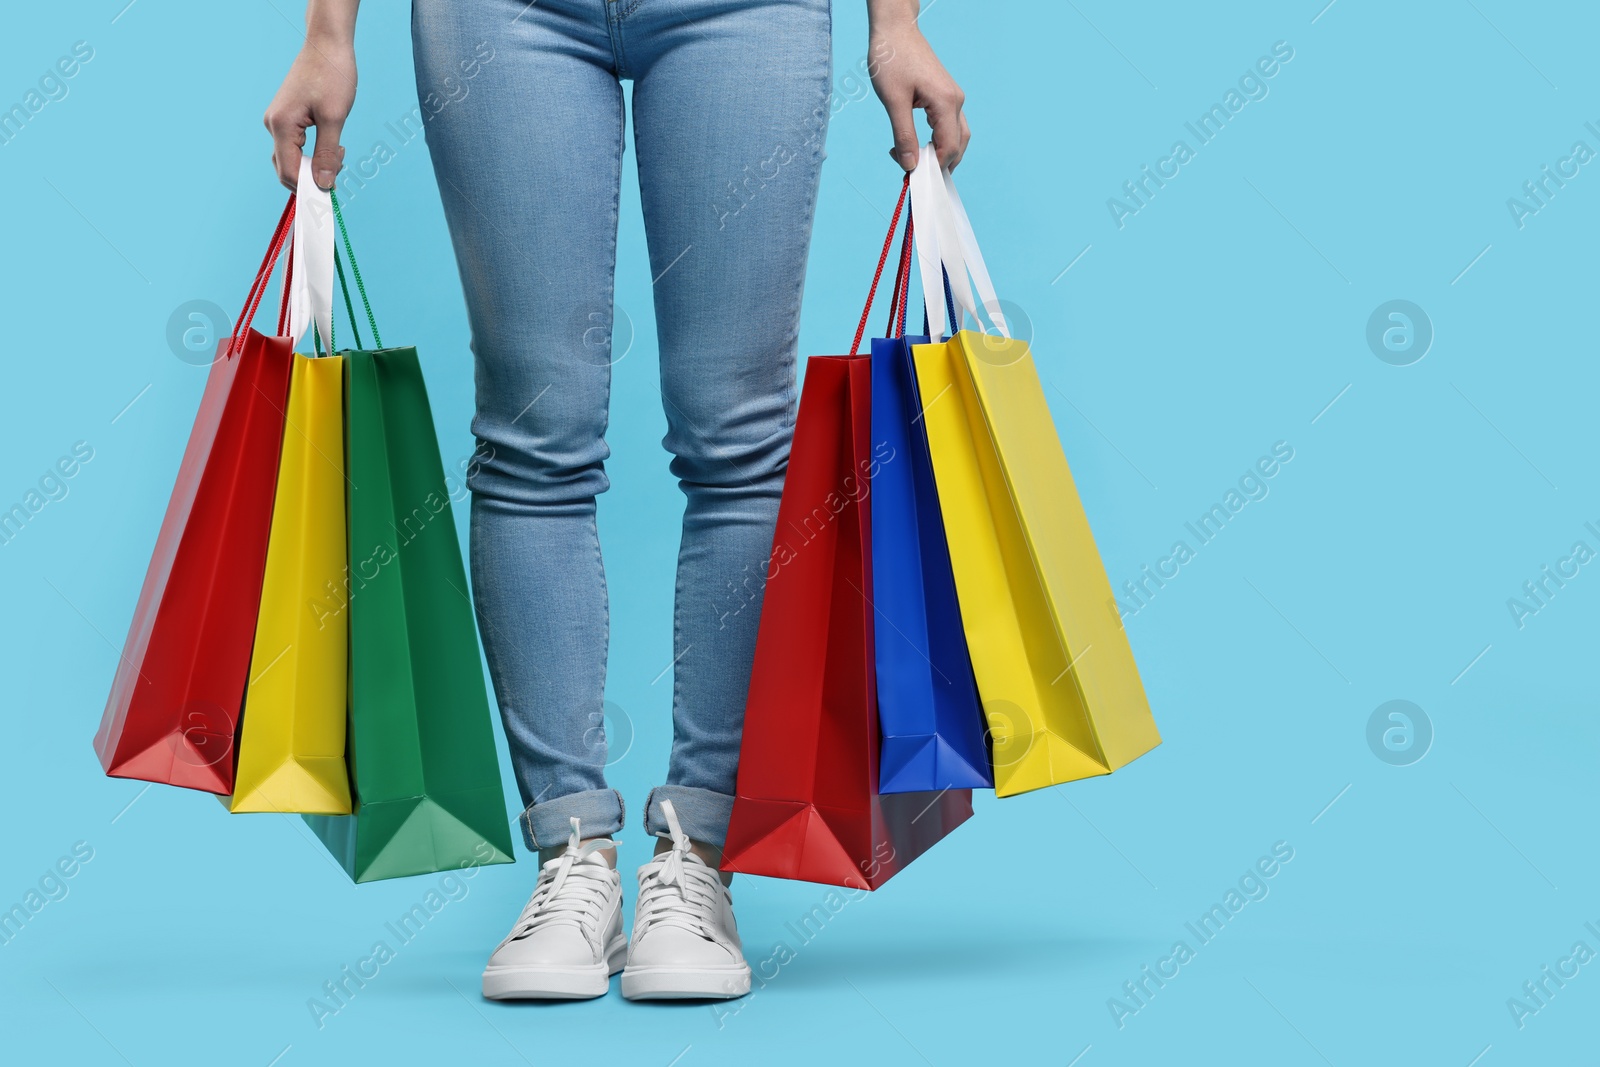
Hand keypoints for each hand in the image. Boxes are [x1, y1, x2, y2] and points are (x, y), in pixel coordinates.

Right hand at [264, 39, 356, 190]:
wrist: (327, 46)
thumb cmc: (331, 75)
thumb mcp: (334, 118)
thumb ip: (327, 154)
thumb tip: (324, 184)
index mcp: (281, 125)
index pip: (288, 172)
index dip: (308, 188)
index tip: (332, 194)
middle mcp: (273, 124)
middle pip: (287, 168)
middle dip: (313, 175)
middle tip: (341, 165)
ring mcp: (278, 121)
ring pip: (292, 157)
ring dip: (315, 164)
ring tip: (339, 151)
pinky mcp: (287, 117)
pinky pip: (296, 145)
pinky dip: (313, 152)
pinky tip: (333, 144)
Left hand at [867, 5, 968, 170]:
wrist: (895, 30)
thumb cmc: (892, 59)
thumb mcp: (893, 101)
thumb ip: (903, 135)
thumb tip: (910, 165)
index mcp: (946, 102)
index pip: (948, 148)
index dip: (932, 167)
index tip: (910, 176)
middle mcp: (956, 101)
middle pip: (958, 146)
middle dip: (938, 164)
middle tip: (911, 171)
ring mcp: (953, 97)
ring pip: (956, 137)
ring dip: (940, 153)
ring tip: (914, 160)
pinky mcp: (945, 95)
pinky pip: (949, 125)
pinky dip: (938, 140)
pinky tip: (919, 144)